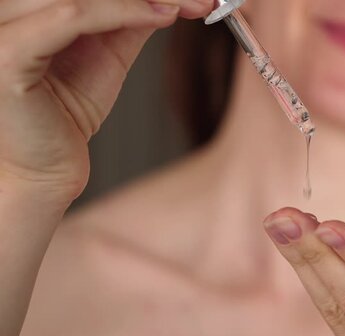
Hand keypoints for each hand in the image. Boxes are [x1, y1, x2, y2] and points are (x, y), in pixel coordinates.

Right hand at [0, 0, 213, 201]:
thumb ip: (126, 18)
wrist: (45, 169)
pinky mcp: (7, 54)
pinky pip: (72, 17)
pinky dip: (123, 12)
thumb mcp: (105, 53)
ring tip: (184, 6)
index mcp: (22, 8)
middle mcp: (3, 11)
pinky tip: (160, 16)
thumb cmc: (65, 116)